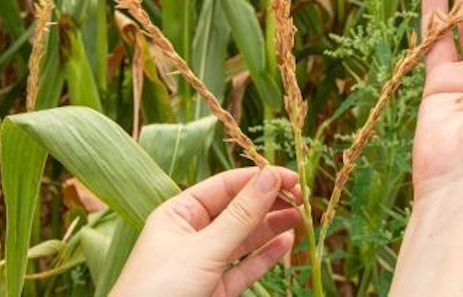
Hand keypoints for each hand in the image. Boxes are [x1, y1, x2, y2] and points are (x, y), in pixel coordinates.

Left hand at [111, 167, 301, 296]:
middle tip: (302, 197)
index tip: (290, 177)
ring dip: (272, 227)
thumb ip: (241, 215)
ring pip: (245, 238)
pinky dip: (266, 255)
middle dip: (268, 203)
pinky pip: (246, 267)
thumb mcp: (204, 248)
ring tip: (301, 217)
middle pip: (237, 211)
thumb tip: (270, 178)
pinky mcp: (216, 289)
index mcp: (179, 214)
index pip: (224, 186)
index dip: (258, 179)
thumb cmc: (159, 289)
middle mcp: (192, 235)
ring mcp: (204, 263)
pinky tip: (286, 243)